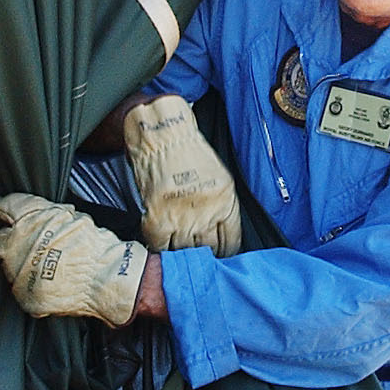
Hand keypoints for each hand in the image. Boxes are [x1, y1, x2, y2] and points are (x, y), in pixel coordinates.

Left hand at [0, 193, 146, 327]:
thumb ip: (37, 212)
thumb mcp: (64, 213)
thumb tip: (15, 210)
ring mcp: (17, 271)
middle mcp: (16, 242)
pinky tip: (46, 279)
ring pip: (7, 265)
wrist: (104, 276)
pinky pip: (19, 287)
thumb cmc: (90, 242)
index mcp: (27, 217)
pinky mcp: (23, 295)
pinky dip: (28, 283)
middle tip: (24, 241)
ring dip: (18, 262)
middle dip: (7, 239)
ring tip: (43, 263)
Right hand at [124, 95, 240, 255]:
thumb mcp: (219, 177)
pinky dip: (159, 247)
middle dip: (204, 254)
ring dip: (180, 252)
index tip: (218, 253)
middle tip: (197, 254)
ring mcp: (181, 218)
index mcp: (226, 202)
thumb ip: (221, 207)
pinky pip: (160, 246)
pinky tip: (161, 240)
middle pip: (208, 250)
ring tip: (177, 248)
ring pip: (183, 252)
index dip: (224, 252)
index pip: (231, 243)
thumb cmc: (188, 152)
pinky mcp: (157, 219)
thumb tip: (219, 234)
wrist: (163, 135)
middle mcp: (206, 213)